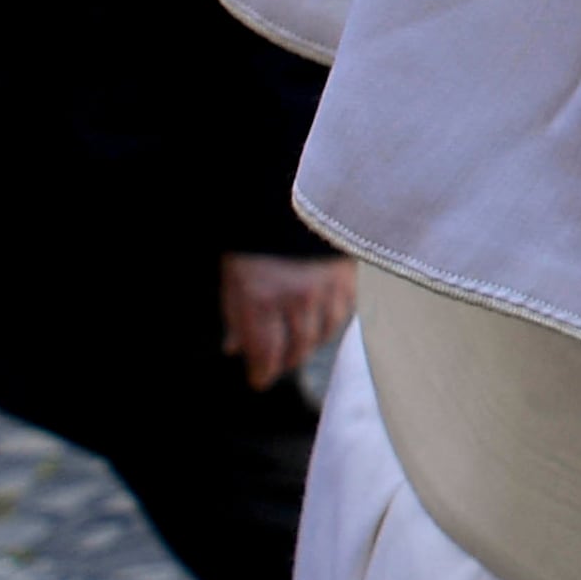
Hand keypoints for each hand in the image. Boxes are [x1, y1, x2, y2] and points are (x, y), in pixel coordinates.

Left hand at [218, 253, 357, 389]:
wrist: (290, 198)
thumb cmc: (255, 239)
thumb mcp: (233, 277)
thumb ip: (236, 316)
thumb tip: (235, 349)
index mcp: (260, 299)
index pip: (265, 351)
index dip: (263, 371)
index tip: (259, 381)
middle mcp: (296, 299)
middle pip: (296, 347)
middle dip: (285, 361)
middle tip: (277, 366)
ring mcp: (325, 289)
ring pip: (322, 333)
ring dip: (309, 345)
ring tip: (299, 347)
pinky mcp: (347, 278)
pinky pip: (342, 313)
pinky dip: (330, 323)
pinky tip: (321, 324)